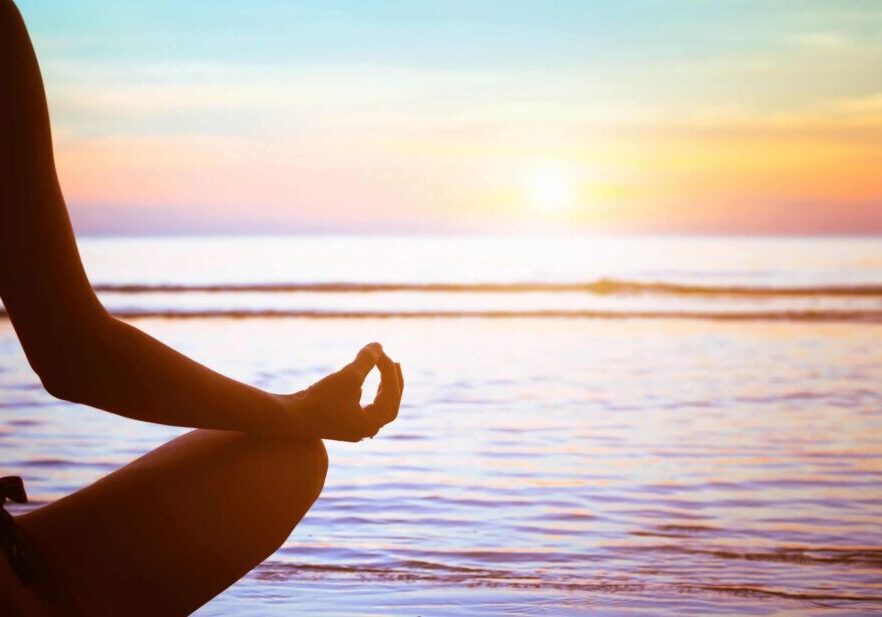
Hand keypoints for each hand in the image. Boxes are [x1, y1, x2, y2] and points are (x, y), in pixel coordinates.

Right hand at [286, 343, 403, 441]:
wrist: (287, 418)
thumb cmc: (320, 399)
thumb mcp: (347, 376)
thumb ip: (366, 361)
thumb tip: (379, 346)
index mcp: (371, 424)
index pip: (390, 394)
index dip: (389, 371)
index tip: (381, 352)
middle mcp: (364, 430)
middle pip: (388, 405)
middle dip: (392, 382)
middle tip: (394, 363)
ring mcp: (351, 429)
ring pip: (375, 408)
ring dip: (381, 388)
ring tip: (384, 369)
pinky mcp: (338, 423)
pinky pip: (360, 409)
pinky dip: (365, 394)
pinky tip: (359, 383)